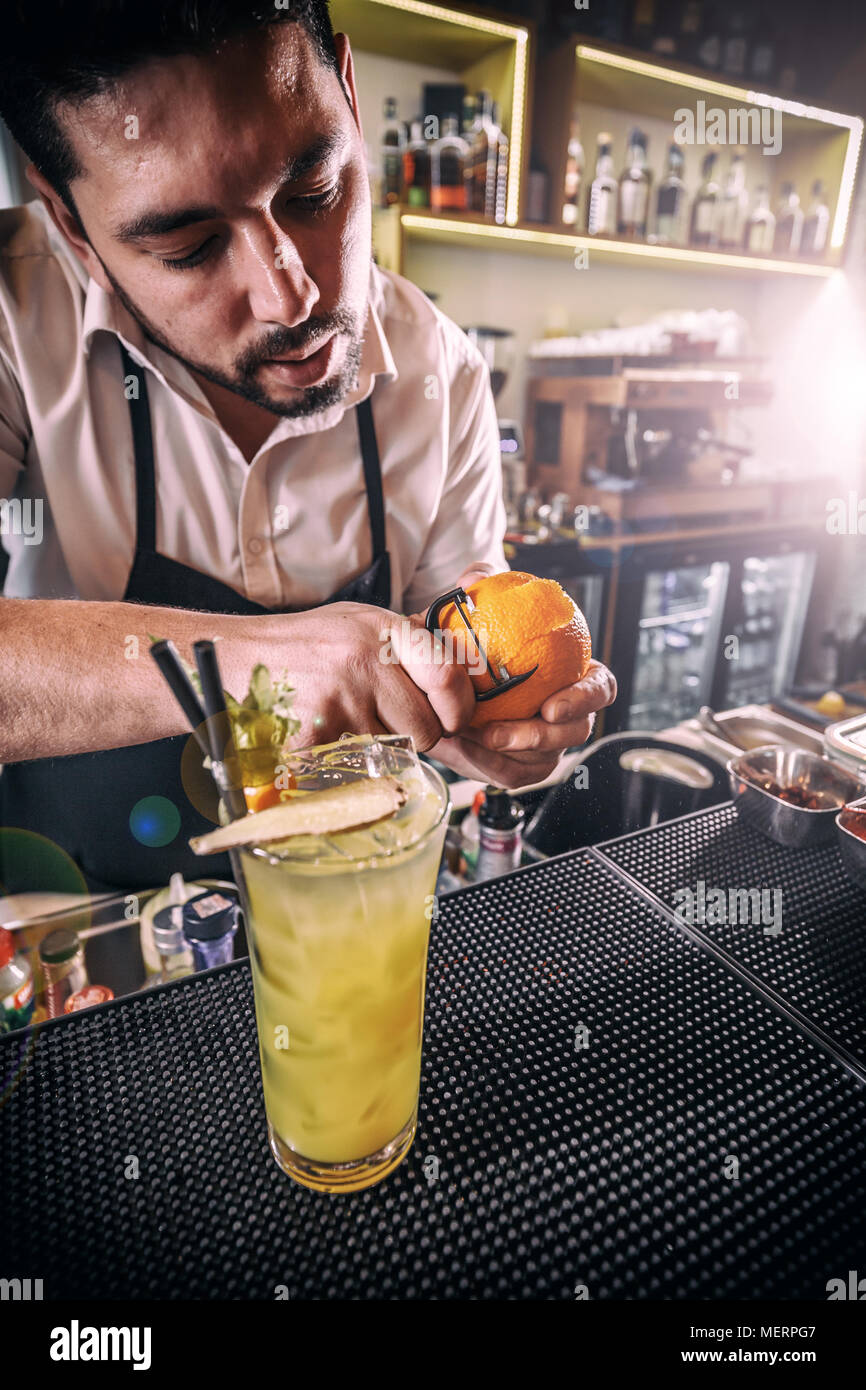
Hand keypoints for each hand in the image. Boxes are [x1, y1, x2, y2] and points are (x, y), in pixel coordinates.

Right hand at [266, 600, 476, 751]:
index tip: (452, 717)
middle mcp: (366, 662)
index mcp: (382, 629)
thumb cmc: (300, 644)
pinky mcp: (318, 736)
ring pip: (395, 751)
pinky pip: (357, 764)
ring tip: (347, 718)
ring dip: (380, 746)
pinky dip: (346, 758)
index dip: (458, 708)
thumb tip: (460, 666)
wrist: (234, 659)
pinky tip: (324, 730)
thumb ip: (406, 642)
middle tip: (388, 723)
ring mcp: (342, 700)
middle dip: (416, 736)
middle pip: (428, 728)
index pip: (449, 676)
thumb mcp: (358, 623)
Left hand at [412, 561, 616, 789]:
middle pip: (576, 732)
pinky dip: (490, 765)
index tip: (553, 705)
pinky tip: (464, 749)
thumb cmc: (477, 636)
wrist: (448, 674)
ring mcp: (548, 743)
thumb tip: (473, 578)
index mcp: (575, 674)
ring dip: (510, 753)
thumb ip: (482, 581)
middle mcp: (568, 712)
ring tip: (476, 738)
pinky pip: (513, 773)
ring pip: (544, 760)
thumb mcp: (478, 603)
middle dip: (542, 737)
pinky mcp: (522, 765)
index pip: (601, 687)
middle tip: (502, 732)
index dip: (586, 699)